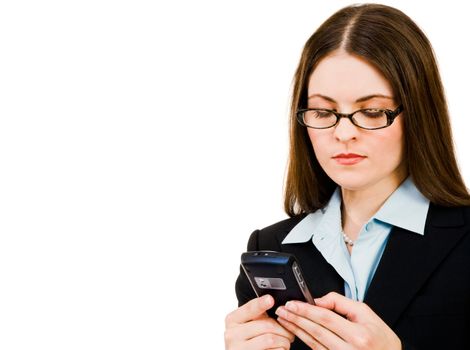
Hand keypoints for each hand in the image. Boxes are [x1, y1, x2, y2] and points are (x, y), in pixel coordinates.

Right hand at [225, 295, 294, 349]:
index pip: (249, 309)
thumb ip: (256, 315)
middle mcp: (232, 334)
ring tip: (285, 342)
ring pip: (270, 339)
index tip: (270, 299)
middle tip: (289, 333)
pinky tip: (279, 349)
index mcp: (232, 320)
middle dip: (283, 329)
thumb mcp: (246, 324)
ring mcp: (239, 348)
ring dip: (284, 341)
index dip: (261, 304)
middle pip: (266, 325)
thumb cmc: (247, 340)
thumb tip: (271, 302)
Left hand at [275, 292, 400, 349]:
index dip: (306, 310)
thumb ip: (340, 303)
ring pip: (313, 343)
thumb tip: (318, 300)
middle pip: (316, 331)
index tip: (292, 304)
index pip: (326, 319)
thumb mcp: (366, 313)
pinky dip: (305, 340)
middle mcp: (350, 349)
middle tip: (282, 310)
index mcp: (359, 335)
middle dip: (296, 319)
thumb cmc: (381, 338)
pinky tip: (296, 332)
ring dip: (296, 330)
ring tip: (284, 319)